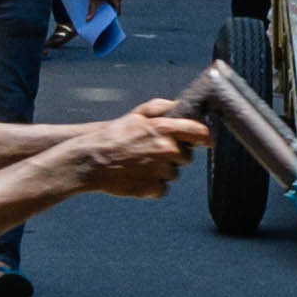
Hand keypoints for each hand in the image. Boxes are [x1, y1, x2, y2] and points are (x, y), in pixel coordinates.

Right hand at [73, 102, 204, 198]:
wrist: (92, 161)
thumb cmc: (114, 135)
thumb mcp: (137, 114)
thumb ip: (162, 107)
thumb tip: (181, 106)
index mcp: (165, 129)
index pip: (202, 133)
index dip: (204, 137)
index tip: (203, 141)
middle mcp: (167, 150)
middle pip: (187, 157)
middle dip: (175, 155)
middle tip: (154, 151)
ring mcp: (161, 171)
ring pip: (174, 174)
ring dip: (162, 170)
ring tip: (140, 163)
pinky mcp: (153, 189)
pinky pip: (162, 188)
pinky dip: (152, 185)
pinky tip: (137, 175)